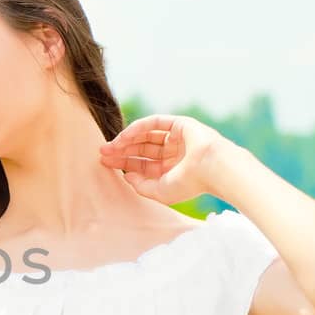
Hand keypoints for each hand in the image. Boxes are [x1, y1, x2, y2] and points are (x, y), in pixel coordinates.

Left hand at [97, 114, 232, 204]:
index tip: (105, 163)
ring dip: (126, 139)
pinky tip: (123, 136)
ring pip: (146, 136)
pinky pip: (154, 123)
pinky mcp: (179, 124)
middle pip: (142, 149)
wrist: (212, 168)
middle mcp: (174, 153)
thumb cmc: (189, 184)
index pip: (143, 164)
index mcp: (172, 170)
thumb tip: (127, 175)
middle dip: (122, 151)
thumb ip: (141, 185)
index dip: (124, 163)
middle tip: (102, 152)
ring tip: (109, 146)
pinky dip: (137, 128)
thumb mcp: (159, 191)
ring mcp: (177, 138)